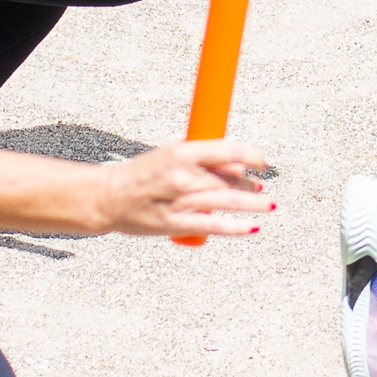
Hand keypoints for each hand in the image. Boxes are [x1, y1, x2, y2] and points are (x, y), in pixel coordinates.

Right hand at [89, 136, 279, 239]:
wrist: (109, 197)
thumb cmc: (142, 174)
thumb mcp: (170, 155)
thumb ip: (202, 158)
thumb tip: (237, 164)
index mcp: (181, 152)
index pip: (228, 149)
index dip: (252, 154)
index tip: (262, 162)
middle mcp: (183, 175)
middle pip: (229, 178)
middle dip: (249, 183)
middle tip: (258, 186)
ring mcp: (180, 200)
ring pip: (226, 201)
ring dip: (252, 203)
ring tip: (268, 204)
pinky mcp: (175, 223)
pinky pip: (213, 225)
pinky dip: (236, 227)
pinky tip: (252, 227)